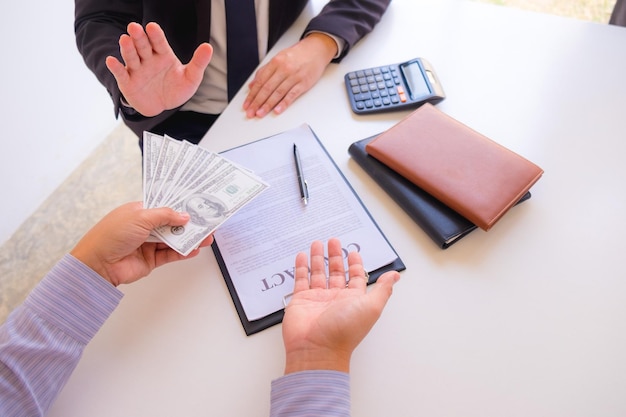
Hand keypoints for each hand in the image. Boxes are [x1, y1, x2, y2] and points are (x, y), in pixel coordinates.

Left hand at [70, 202, 212, 286]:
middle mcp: (144, 227)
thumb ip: (165, 215)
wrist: (97, 264)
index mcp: (139, 212)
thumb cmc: (110, 235)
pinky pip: (170, 255)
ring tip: (206, 237)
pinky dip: (183, 252)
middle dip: (189, 224)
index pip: (164, 207)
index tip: (196, 206)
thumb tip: (183, 216)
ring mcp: (147, 244)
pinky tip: (194, 249)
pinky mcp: (150, 260)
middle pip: (172, 224)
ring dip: (189, 238)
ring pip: (173, 240)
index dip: (180, 207)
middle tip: (207, 223)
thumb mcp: (140, 217)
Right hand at [105, 22, 212, 116]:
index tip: (152, 27)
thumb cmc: (176, 89)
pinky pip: (121, 73)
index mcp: (163, 55)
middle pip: (142, 46)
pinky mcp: (128, 82)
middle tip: (135, 27)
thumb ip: (198, 63)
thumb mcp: (191, 77)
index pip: (159, 43)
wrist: (163, 106)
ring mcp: (137, 70)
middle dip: (139, 37)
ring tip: (125, 39)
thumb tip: (208, 46)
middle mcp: (148, 59)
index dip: (155, 35)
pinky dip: (116, 67)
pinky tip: (112, 61)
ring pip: (131, 57)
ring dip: (127, 49)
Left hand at [243, 33, 336, 117]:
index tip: (247, 104)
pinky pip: (292, 95)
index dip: (252, 94)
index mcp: (275, 62)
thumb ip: (264, 72)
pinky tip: (277, 110)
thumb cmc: (297, 55)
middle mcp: (284, 69)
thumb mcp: (278, 59)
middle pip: (267, 88)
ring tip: (260, 113)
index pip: (260, 81)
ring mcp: (294, 76)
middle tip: (251, 112)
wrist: (316, 50)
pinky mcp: (303, 83)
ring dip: (268, 105)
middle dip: (257, 102)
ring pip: (278, 93)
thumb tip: (252, 85)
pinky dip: (284, 103)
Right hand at [282, 239, 399, 373]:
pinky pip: (301, 280)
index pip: (355, 277)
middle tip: (333, 240)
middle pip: (336, 272)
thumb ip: (383, 289)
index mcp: (353, 300)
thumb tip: (395, 276)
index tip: (353, 252)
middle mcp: (335, 298)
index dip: (355, 264)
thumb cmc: (345, 331)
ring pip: (318, 273)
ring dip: (318, 258)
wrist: (317, 349)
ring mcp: (317, 299)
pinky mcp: (301, 300)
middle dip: (335, 256)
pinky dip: (301, 268)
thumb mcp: (371, 307)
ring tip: (317, 243)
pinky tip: (302, 256)